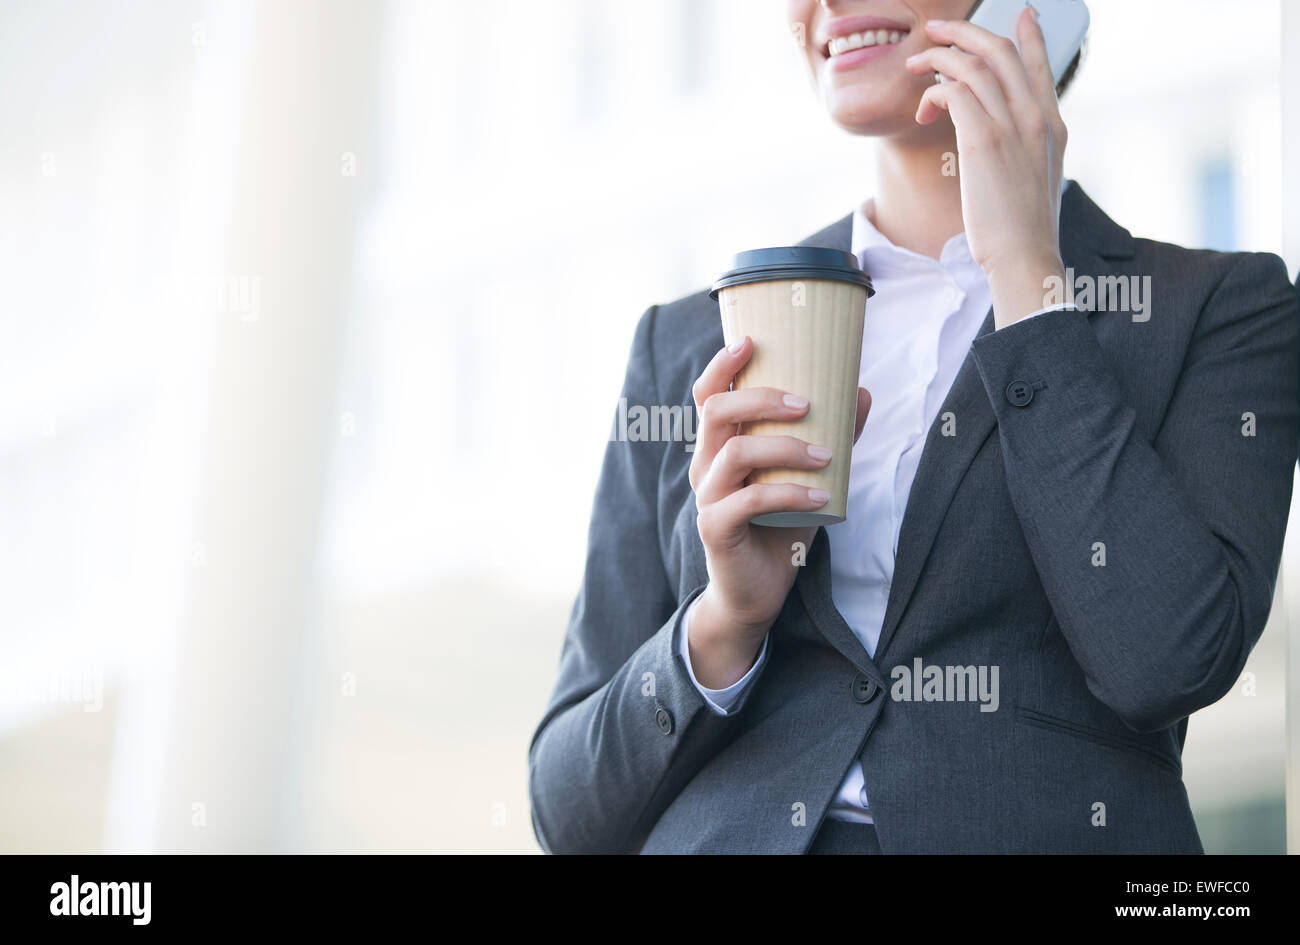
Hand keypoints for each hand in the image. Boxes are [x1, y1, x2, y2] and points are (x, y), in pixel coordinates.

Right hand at [686, 336, 870, 688]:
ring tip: (827, 455)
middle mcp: (706, 465)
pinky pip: (747, 501)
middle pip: (716, 413)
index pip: (708, 395)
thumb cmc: (779, 526)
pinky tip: (821, 497)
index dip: (722, 365)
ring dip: (786, 448)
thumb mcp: (809, 477)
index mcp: (721, 446)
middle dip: (761, 399)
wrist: (759, 590)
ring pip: (734, 454)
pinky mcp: (714, 529)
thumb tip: (861, 392)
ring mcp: (707, 497)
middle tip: (807, 403)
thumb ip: (832, 436)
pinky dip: (789, 494)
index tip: (752, 341)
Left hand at [904, 8, 1068, 327]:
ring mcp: (1012, 125)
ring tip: (916, 66)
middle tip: (937, 31)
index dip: (1028, 34)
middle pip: (1001, 50)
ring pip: (973, 64)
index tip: (1020, 13)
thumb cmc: (1023, 231)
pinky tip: (924, 110)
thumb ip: (1026, 151)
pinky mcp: (983, 139)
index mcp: (1052, 125)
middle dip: (964, 32)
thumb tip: (1007, 145)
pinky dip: (933, 92)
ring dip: (938, 58)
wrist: (1025, 257)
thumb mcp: (1035, 182)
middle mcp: (1035, 116)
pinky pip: (953, 91)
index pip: (1040, 64)